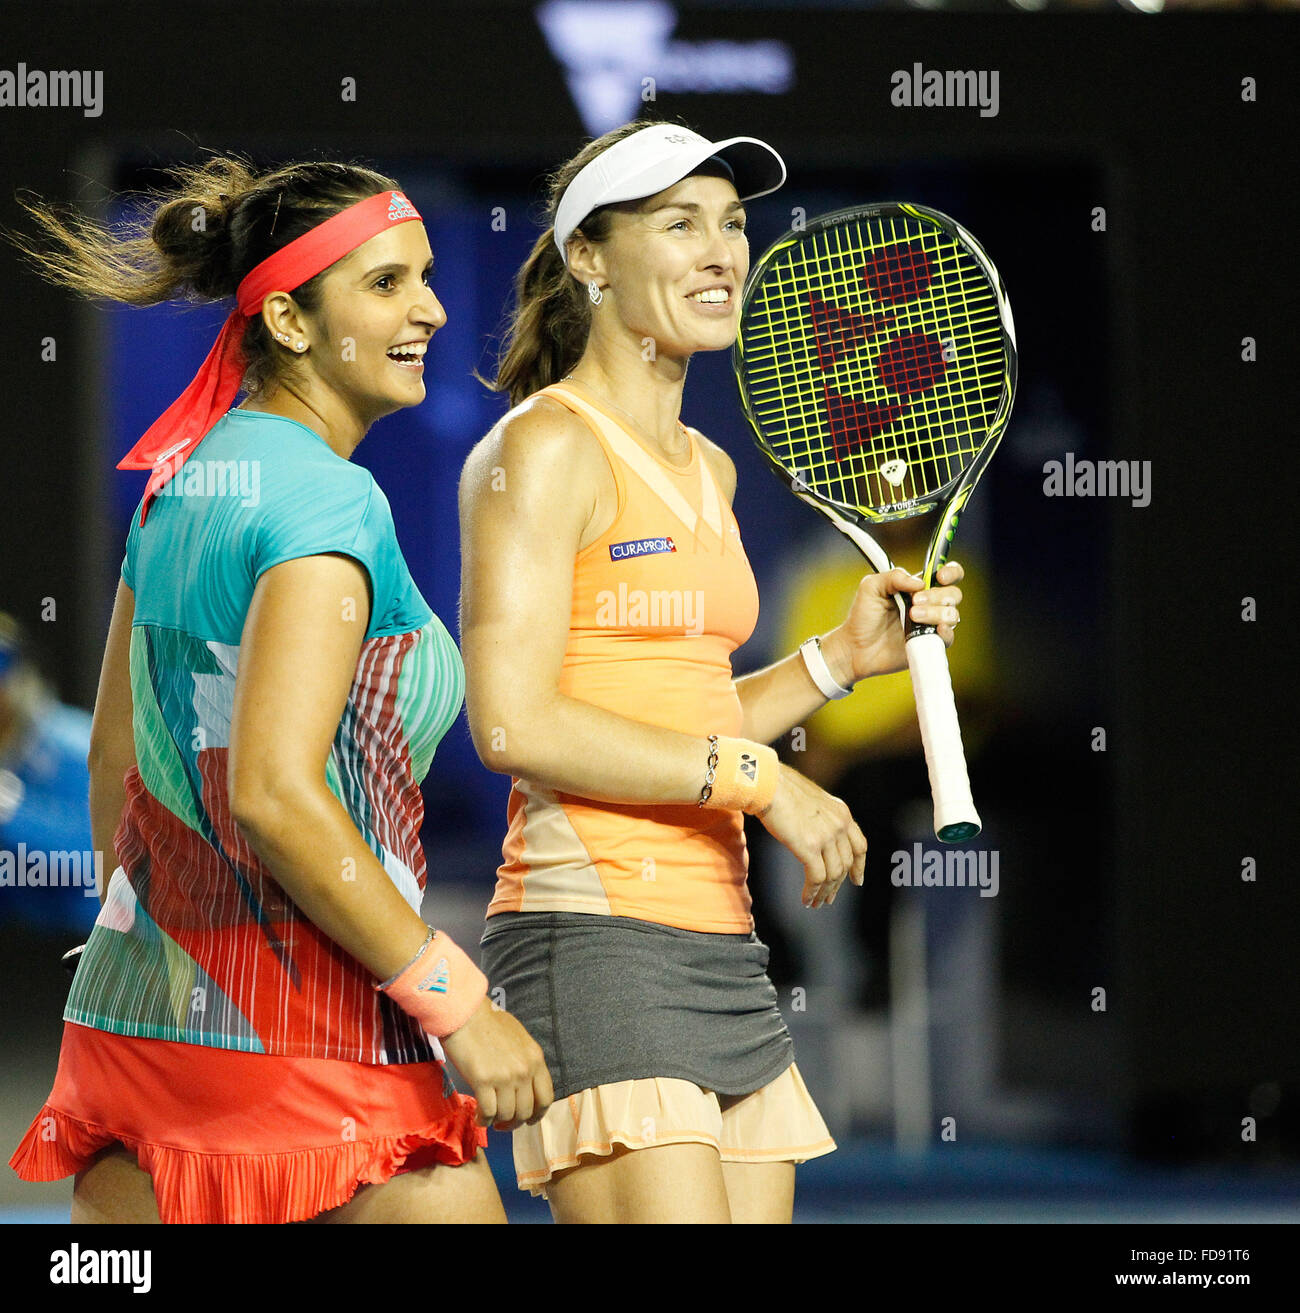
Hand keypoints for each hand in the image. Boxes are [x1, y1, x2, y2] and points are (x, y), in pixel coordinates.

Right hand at [441, 997, 553, 1130]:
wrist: (466, 1013)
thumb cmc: (489, 1023)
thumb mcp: (519, 1039)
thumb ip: (525, 1061)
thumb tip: (523, 1084)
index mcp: (535, 1058)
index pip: (545, 1097)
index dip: (537, 1114)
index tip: (528, 1119)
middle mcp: (524, 1070)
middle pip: (526, 1111)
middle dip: (514, 1122)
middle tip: (504, 1124)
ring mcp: (505, 1076)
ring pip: (507, 1115)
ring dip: (497, 1121)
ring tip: (489, 1118)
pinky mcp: (484, 1081)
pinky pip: (488, 1112)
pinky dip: (483, 1119)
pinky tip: (479, 1117)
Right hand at [757, 764, 866, 907]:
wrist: (768, 784)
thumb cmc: (781, 789)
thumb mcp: (812, 801)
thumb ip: (820, 818)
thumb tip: (815, 836)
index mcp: (842, 813)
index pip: (859, 845)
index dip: (860, 866)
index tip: (857, 880)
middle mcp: (839, 825)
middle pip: (846, 864)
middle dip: (838, 885)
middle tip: (828, 899)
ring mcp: (826, 836)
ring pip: (833, 874)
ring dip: (825, 892)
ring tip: (815, 903)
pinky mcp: (810, 847)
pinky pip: (817, 877)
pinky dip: (813, 891)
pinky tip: (806, 899)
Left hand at [821, 562, 964, 683]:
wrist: (855, 647)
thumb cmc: (863, 616)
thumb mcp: (872, 587)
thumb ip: (894, 577)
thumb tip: (920, 583)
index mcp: (918, 588)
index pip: (946, 575)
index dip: (951, 572)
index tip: (940, 577)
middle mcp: (929, 605)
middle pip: (953, 594)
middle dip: (937, 595)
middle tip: (914, 602)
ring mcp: (930, 625)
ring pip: (952, 614)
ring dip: (936, 613)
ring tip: (912, 616)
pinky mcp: (929, 644)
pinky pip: (948, 637)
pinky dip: (945, 632)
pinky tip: (934, 629)